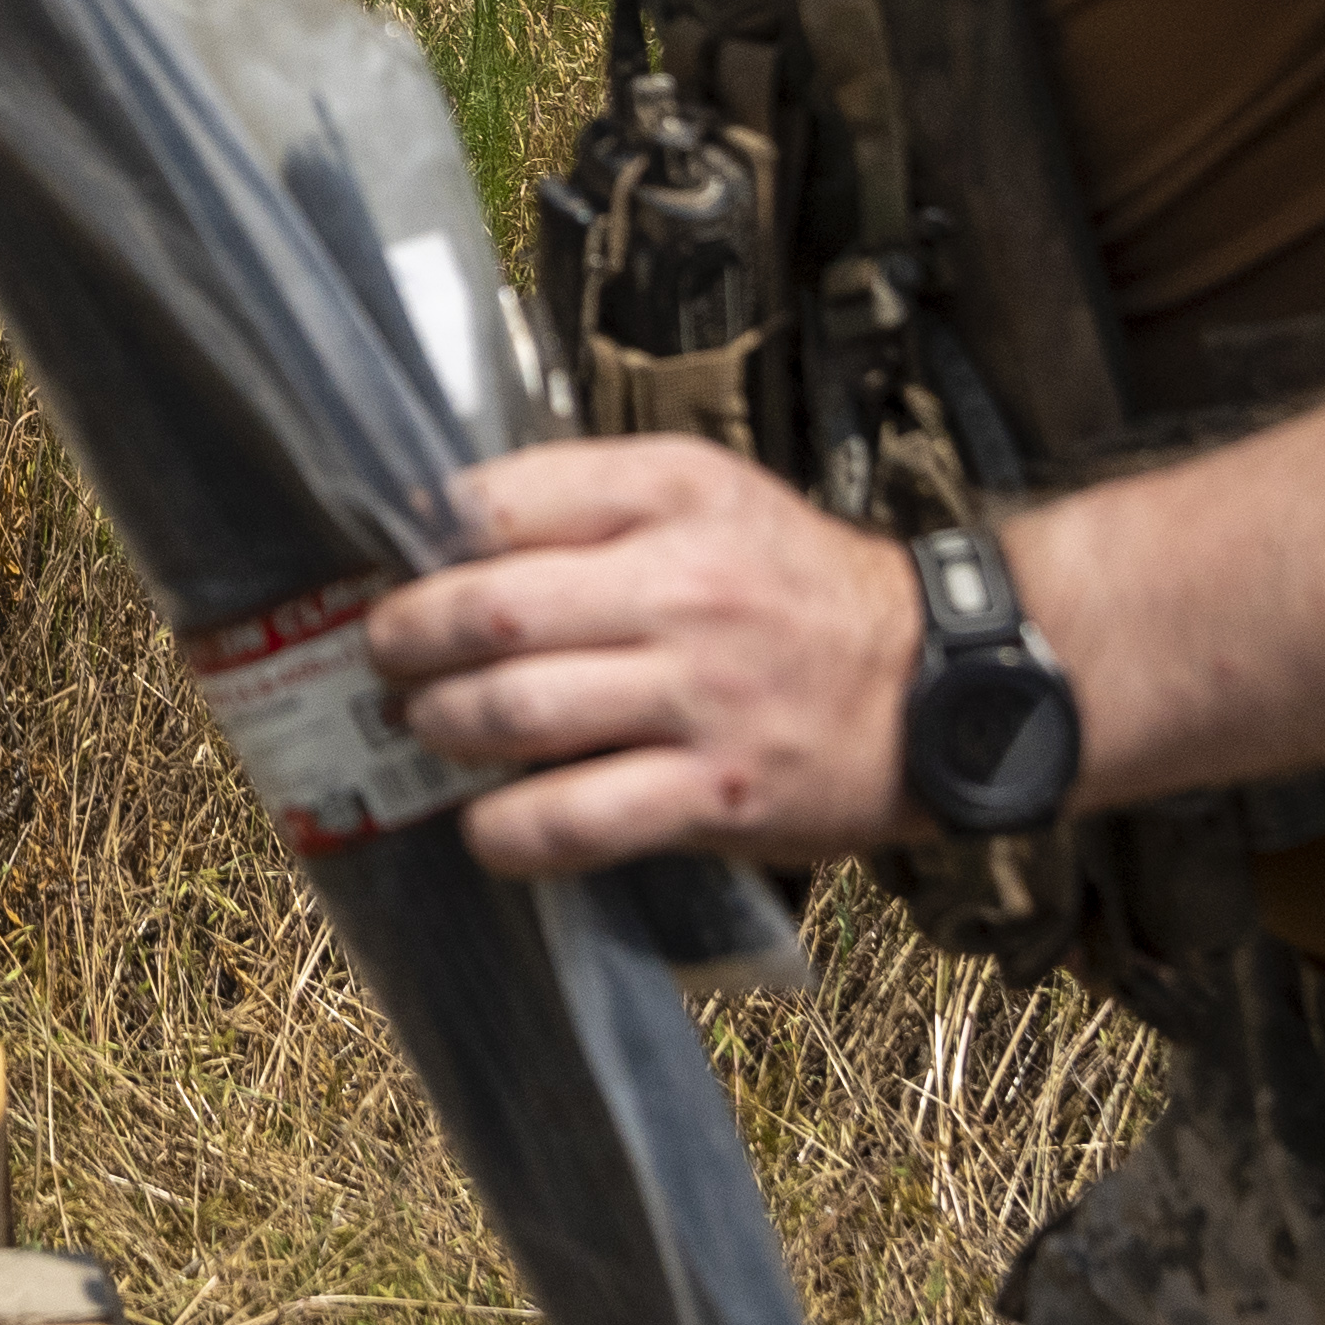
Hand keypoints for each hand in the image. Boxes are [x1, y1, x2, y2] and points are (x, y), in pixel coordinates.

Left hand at [364, 439, 926, 874]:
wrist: (940, 681)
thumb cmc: (797, 588)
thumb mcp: (711, 499)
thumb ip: (594, 504)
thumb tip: (447, 533)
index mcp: (675, 494)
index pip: (502, 501)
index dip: (423, 541)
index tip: (395, 565)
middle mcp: (686, 587)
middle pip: (491, 613)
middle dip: (406, 641)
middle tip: (383, 658)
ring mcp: (702, 696)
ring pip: (517, 713)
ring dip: (442, 727)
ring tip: (427, 728)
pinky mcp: (717, 795)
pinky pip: (574, 818)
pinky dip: (504, 830)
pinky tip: (485, 824)